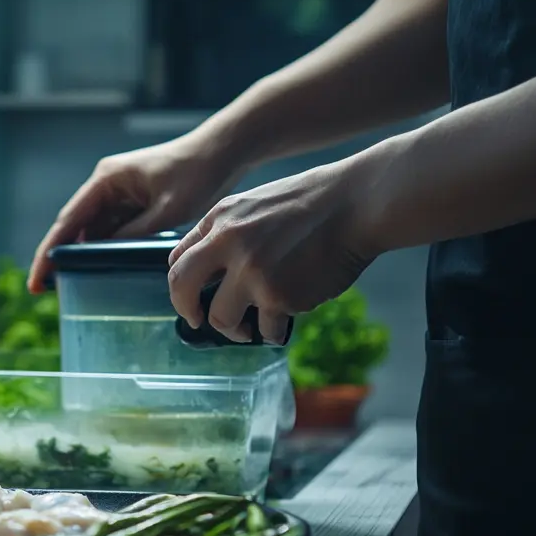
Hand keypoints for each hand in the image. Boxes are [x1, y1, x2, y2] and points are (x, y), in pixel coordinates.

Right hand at [27, 133, 243, 292]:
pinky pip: (113, 230)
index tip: (37, 279)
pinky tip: (102, 269)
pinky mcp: (134, 202)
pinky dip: (106, 248)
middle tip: (45, 289)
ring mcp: (119, 194)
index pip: (68, 222)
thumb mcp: (168, 210)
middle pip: (75, 227)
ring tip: (68, 284)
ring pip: (93, 231)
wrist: (224, 150)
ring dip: (83, 254)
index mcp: (106, 180)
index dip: (49, 252)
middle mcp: (106, 185)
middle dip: (60, 256)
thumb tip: (104, 257)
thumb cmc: (197, 172)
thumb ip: (133, 234)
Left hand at [166, 162, 374, 343]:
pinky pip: (266, 328)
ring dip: (234, 330)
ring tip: (249, 329)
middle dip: (187, 311)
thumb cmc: (310, 204)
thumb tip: (199, 266)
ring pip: (222, 319)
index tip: (191, 296)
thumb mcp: (253, 204)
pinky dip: (274, 331)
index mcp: (219, 220)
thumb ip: (223, 232)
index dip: (181, 284)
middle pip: (182, 289)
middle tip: (198, 321)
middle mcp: (228, 245)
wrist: (356, 204)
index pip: (179, 260)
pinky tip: (282, 323)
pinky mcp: (279, 296)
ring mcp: (252, 272)